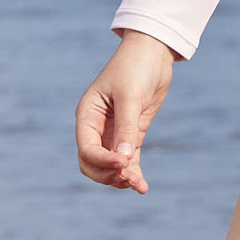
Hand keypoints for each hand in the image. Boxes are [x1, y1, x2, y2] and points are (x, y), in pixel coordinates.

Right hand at [75, 31, 177, 192]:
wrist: (153, 52)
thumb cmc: (135, 68)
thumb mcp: (130, 97)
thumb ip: (126, 128)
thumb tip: (122, 162)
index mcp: (87, 115)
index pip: (86, 149)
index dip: (101, 161)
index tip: (122, 164)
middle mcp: (96, 127)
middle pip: (92, 164)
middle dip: (107, 175)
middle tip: (127, 178)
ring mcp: (113, 132)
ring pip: (109, 166)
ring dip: (120, 178)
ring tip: (137, 184)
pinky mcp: (131, 134)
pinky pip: (128, 160)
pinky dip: (133, 173)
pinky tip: (142, 187)